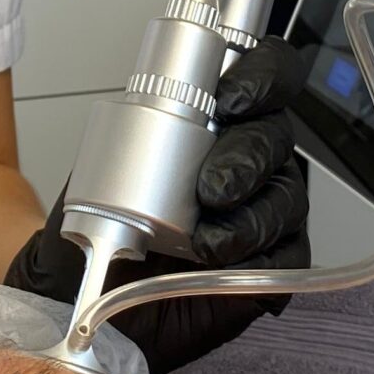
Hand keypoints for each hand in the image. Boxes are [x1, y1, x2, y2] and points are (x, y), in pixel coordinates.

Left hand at [7, 35, 310, 373]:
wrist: (85, 298)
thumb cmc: (95, 228)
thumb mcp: (97, 166)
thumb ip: (128, 130)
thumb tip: (151, 108)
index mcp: (212, 120)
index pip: (262, 76)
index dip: (261, 77)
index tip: (228, 99)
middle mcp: (245, 158)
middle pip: (277, 135)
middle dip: (248, 155)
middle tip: (211, 184)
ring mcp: (262, 208)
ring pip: (287, 194)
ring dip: (251, 213)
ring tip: (206, 237)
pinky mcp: (272, 261)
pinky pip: (289, 252)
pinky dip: (258, 254)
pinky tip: (221, 258)